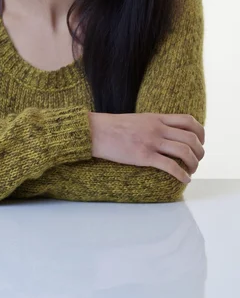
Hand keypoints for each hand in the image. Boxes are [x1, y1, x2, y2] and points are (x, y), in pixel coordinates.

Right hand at [88, 112, 204, 183]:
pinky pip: (170, 166)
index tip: (199, 142)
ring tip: (191, 171)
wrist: (96, 131)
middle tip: (197, 160)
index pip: (188, 121)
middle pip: (191, 138)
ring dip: (193, 164)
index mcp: (157, 118)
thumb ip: (154, 124)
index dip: (200, 133)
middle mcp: (157, 128)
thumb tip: (167, 134)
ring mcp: (151, 142)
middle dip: (199, 151)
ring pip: (184, 152)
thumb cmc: (114, 127)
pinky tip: (184, 179)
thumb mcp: (139, 119)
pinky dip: (182, 174)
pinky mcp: (144, 156)